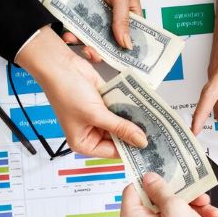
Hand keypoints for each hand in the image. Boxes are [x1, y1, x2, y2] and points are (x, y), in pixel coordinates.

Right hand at [17, 27, 146, 157]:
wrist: (59, 65)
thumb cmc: (68, 93)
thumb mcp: (96, 115)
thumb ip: (120, 128)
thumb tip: (141, 142)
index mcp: (85, 143)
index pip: (114, 151)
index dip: (131, 149)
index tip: (152, 148)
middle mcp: (92, 132)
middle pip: (119, 138)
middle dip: (134, 134)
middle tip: (158, 133)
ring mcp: (98, 117)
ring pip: (122, 123)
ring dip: (134, 120)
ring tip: (156, 122)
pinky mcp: (103, 102)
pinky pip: (120, 108)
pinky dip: (130, 107)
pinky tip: (146, 108)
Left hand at [66, 0, 140, 59]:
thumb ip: (122, 21)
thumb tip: (126, 45)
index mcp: (130, 20)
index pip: (127, 43)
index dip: (119, 55)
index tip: (111, 63)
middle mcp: (114, 22)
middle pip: (106, 44)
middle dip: (96, 50)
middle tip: (89, 52)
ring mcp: (99, 18)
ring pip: (90, 36)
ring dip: (81, 40)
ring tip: (72, 39)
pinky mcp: (86, 11)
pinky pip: (79, 24)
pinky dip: (73, 29)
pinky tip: (66, 31)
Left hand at [120, 173, 217, 216]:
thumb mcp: (175, 208)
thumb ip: (161, 190)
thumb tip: (149, 178)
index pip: (132, 191)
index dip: (149, 180)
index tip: (164, 172)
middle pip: (156, 201)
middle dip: (181, 196)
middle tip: (197, 194)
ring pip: (171, 212)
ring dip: (193, 208)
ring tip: (209, 210)